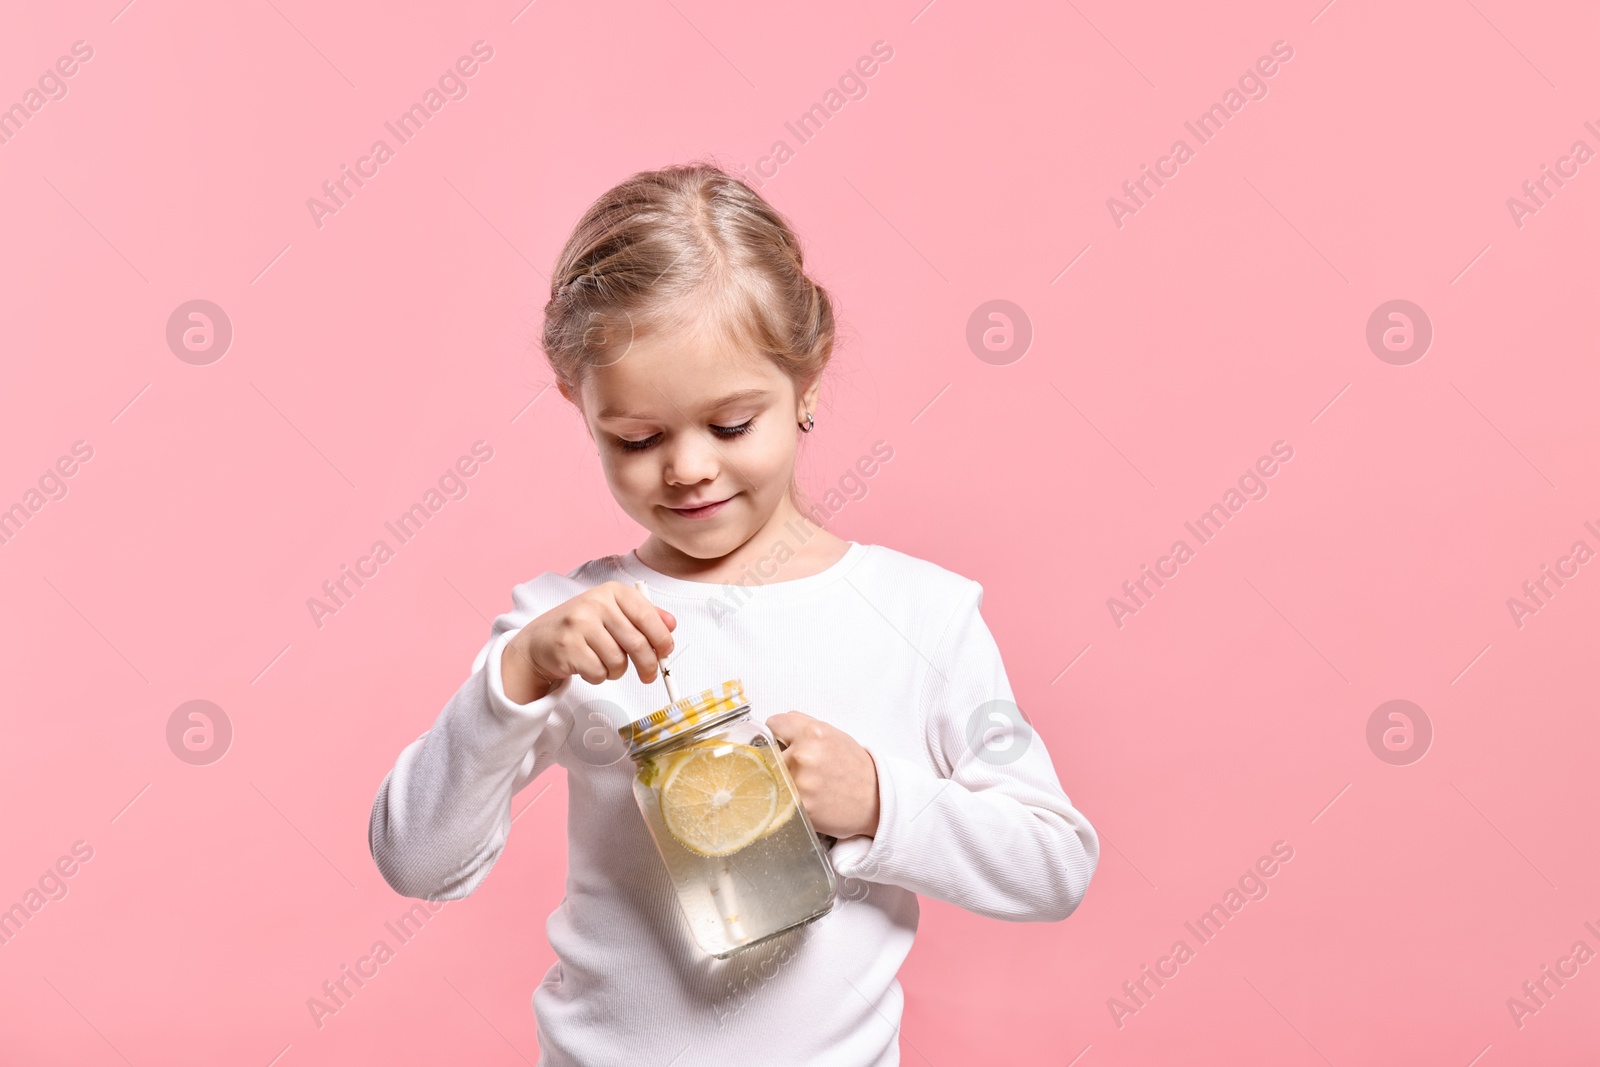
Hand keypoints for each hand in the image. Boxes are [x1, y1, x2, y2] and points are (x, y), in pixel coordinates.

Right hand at [501, 581, 675, 704]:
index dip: (661, 637)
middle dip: (648, 665)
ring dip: (617, 671)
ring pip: (618, 661)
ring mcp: (579, 624)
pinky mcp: (568, 647)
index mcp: (611, 591)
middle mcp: (595, 603)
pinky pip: (599, 673)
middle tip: (649, 675)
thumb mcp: (613, 613)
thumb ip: (643, 616)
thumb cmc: (582, 627)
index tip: (667, 652)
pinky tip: (588, 666)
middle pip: (636, 642)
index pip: (646, 615)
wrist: (540, 640)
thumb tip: (671, 624)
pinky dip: (598, 676)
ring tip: (605, 663)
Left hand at [765, 711, 879, 839]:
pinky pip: (782, 798)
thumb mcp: (833, 735)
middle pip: (770, 754)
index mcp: (813, 732)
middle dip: (782, 760)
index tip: (782, 742)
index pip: (773, 724)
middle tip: (802, 769)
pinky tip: (810, 798)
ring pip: (773, 777)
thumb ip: (802, 727)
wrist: (876, 800)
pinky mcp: (799, 807)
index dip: (778, 734)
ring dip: (784, 781)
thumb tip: (773, 727)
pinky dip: (791, 799)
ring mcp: (800, 783)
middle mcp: (804, 755)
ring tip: (808, 785)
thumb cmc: (855, 768)